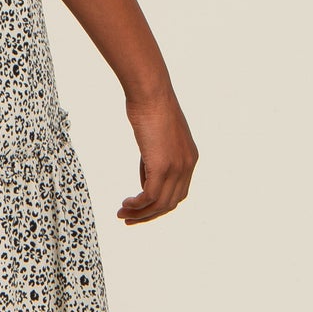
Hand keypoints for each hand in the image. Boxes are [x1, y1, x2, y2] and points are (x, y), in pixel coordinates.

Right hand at [117, 88, 197, 223]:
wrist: (151, 93)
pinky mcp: (162, 166)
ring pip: (160, 204)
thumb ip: (155, 160)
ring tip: (122, 214)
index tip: (141, 209)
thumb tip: (146, 180)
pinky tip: (125, 203)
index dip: (160, 205)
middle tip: (129, 218)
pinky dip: (137, 205)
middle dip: (149, 215)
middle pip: (170, 203)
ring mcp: (176, 167)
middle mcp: (187, 166)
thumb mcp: (156, 138)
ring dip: (140, 213)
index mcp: (189, 159)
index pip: (178, 193)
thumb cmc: (150, 107)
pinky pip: (149, 196)